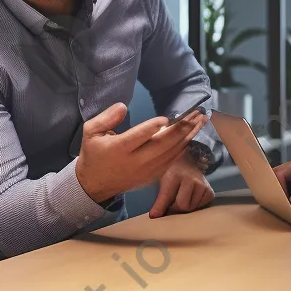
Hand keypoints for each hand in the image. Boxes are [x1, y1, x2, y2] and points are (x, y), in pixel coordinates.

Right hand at [75, 103, 207, 204]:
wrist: (94, 185)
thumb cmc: (93, 154)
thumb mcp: (90, 132)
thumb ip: (106, 118)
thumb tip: (122, 106)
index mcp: (118, 150)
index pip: (138, 137)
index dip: (153, 127)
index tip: (167, 118)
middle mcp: (134, 162)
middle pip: (161, 145)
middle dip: (181, 129)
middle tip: (195, 114)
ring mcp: (144, 172)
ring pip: (170, 154)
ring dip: (187, 137)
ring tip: (200, 121)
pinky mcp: (151, 177)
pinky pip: (170, 162)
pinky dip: (182, 149)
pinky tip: (191, 137)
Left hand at [149, 153, 214, 217]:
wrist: (190, 164)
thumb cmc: (174, 175)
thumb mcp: (164, 182)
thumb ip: (160, 200)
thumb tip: (153, 216)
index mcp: (175, 174)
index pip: (167, 196)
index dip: (160, 207)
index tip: (153, 216)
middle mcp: (192, 179)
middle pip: (183, 206)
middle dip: (176, 208)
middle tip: (173, 201)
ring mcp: (203, 185)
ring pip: (192, 208)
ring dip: (186, 207)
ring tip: (184, 197)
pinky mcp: (210, 192)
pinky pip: (201, 207)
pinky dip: (195, 205)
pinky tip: (193, 197)